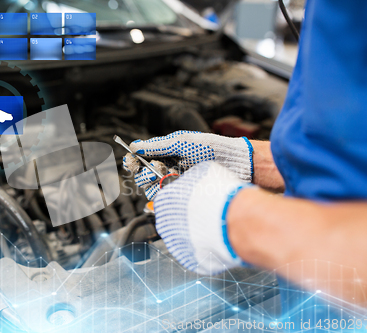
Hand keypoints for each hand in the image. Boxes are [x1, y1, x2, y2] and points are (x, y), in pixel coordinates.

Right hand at [123, 131, 252, 199]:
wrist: (236, 164)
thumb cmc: (211, 148)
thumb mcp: (182, 142)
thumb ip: (158, 145)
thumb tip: (134, 146)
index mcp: (167, 152)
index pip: (143, 158)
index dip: (134, 160)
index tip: (131, 161)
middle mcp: (169, 167)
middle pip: (144, 174)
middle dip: (145, 172)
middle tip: (155, 169)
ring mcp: (176, 181)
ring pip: (152, 187)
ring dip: (154, 182)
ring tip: (165, 176)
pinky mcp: (184, 193)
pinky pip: (166, 197)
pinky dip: (162, 195)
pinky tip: (168, 189)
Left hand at [154, 162, 251, 274]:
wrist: (237, 220)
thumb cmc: (221, 195)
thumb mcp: (204, 172)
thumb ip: (193, 179)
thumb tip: (196, 180)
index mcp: (164, 201)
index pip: (169, 199)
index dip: (185, 199)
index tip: (195, 199)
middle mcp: (166, 226)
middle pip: (175, 221)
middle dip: (191, 218)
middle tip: (208, 213)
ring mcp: (177, 246)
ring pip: (186, 238)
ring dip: (198, 234)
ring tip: (217, 226)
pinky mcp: (192, 261)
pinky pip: (198, 253)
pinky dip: (207, 248)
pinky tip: (219, 239)